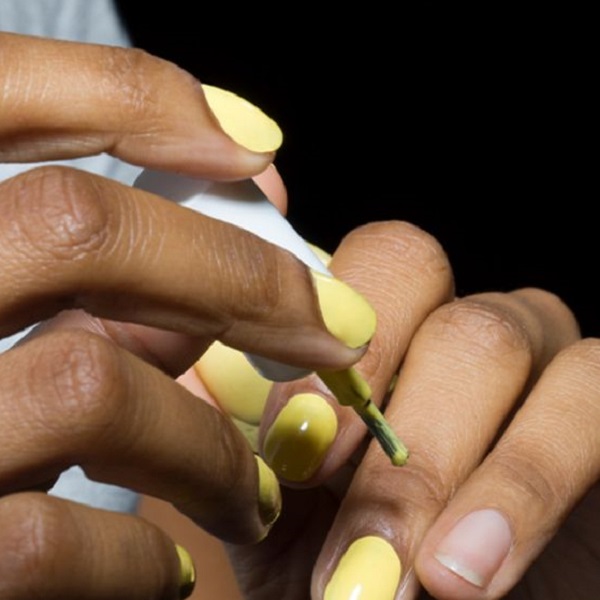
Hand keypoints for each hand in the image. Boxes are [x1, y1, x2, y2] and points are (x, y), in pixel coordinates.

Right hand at [0, 33, 367, 597]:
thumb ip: (86, 287)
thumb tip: (205, 271)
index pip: (1, 88)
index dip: (136, 96)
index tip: (255, 145)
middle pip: (80, 227)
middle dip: (241, 275)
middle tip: (335, 325)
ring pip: (91, 383)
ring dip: (212, 445)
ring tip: (255, 490)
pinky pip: (56, 539)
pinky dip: (139, 557)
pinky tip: (162, 572)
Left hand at [198, 220, 597, 598]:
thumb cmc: (340, 574)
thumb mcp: (275, 508)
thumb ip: (234, 428)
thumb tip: (190, 366)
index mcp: (364, 328)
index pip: (335, 262)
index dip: (307, 335)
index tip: (280, 443)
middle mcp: (440, 317)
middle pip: (410, 264)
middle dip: (360, 377)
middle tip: (318, 485)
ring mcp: (529, 351)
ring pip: (490, 333)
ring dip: (426, 461)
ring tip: (383, 578)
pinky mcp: (597, 405)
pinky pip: (587, 392)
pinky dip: (521, 480)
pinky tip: (464, 570)